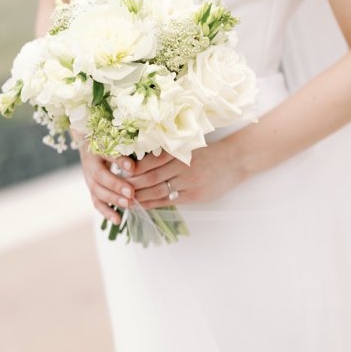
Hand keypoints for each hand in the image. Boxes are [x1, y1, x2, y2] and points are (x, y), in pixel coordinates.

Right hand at [79, 145, 135, 223]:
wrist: (92, 140)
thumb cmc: (115, 139)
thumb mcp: (122, 138)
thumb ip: (134, 145)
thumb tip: (156, 149)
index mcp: (98, 145)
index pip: (106, 153)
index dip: (118, 160)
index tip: (133, 166)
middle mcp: (91, 161)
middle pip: (99, 175)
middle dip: (116, 184)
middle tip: (131, 192)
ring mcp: (88, 175)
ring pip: (96, 190)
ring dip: (112, 198)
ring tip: (128, 204)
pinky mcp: (92, 186)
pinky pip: (96, 201)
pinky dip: (106, 211)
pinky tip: (117, 219)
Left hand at [122, 143, 246, 207]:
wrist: (234, 162)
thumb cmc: (208, 153)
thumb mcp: (189, 147)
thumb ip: (167, 153)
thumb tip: (138, 161)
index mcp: (180, 152)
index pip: (150, 161)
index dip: (134, 167)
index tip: (120, 169)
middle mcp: (184, 167)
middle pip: (150, 177)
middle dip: (131, 184)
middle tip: (116, 186)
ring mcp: (190, 182)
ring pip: (157, 191)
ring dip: (138, 196)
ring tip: (124, 198)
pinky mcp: (194, 196)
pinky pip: (168, 201)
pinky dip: (151, 203)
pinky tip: (141, 204)